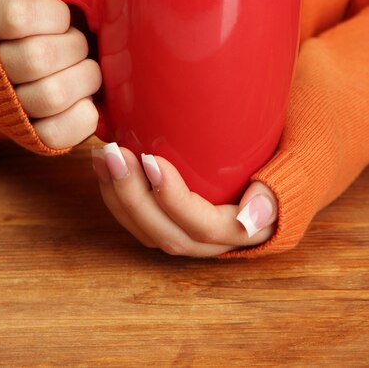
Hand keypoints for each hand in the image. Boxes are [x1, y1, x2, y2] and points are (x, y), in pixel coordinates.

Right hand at [0, 0, 101, 147]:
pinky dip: (83, 115)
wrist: (32, 61)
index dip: (53, 14)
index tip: (64, 14)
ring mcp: (11, 104)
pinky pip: (58, 133)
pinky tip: (85, 98)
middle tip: (82, 44)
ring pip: (49, 96)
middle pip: (36, 58)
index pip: (16, 16)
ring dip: (83, 78)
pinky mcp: (33, 135)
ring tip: (87, 70)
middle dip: (74, 46)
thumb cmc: (49, 19)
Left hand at [92, 143, 277, 256]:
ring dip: (118, 195)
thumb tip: (253, 217)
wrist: (283, 165)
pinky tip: (103, 165)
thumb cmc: (287, 160)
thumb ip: (277, 189)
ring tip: (100, 156)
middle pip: (165, 232)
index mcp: (245, 230)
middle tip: (112, 153)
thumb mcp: (294, 169)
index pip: (202, 224)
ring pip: (147, 230)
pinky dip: (118, 194)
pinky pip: (141, 220)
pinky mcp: (174, 220)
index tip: (150, 160)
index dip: (173, 198)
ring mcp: (190, 233)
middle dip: (132, 195)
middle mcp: (213, 240)